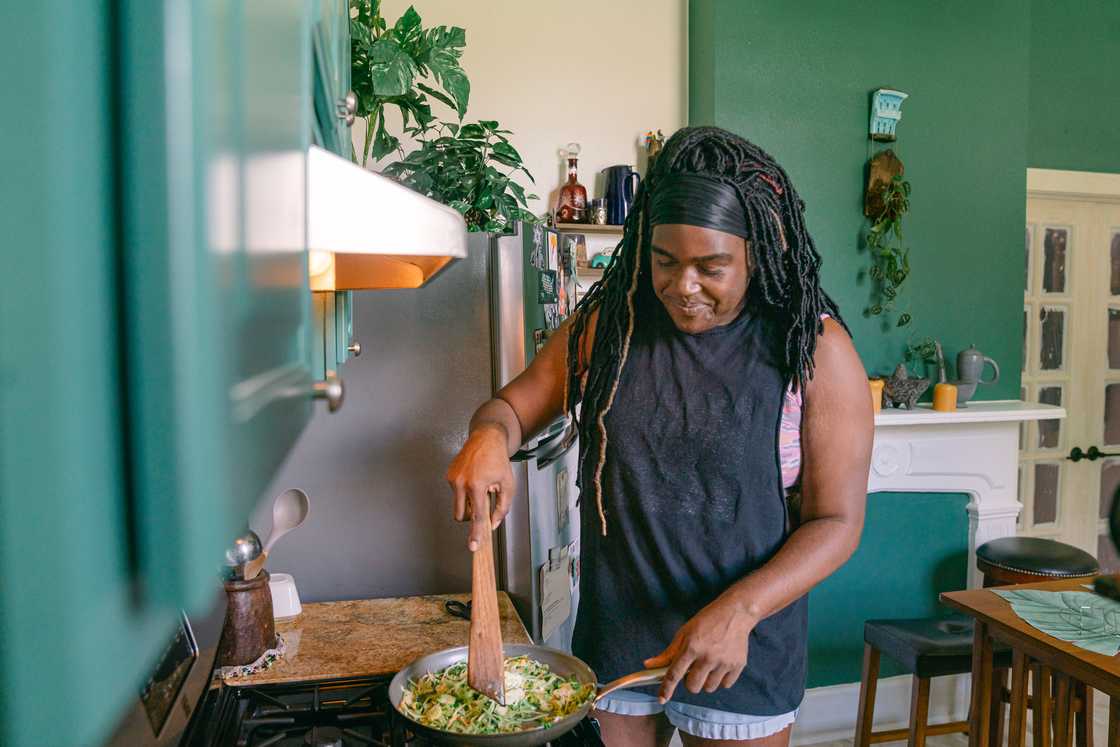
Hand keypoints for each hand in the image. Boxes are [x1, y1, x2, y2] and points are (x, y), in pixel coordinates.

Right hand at [446, 424, 514, 550]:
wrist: (486, 439)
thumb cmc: (498, 460)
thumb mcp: (508, 484)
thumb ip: (502, 507)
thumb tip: (493, 524)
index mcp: (477, 485)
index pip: (476, 516)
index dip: (476, 533)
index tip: (473, 546)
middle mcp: (461, 482)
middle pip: (461, 515)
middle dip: (471, 515)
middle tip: (484, 502)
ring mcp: (453, 479)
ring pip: (458, 505)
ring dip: (469, 502)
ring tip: (480, 486)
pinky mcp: (449, 476)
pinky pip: (456, 494)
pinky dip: (465, 492)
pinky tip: (474, 480)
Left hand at [643, 599, 755, 702]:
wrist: (735, 613)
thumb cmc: (707, 621)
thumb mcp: (684, 633)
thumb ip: (668, 652)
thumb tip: (649, 665)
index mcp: (691, 647)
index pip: (675, 674)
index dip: (666, 688)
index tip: (662, 698)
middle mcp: (708, 657)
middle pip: (693, 687)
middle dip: (690, 682)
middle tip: (693, 669)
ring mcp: (724, 662)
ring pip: (709, 688)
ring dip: (706, 681)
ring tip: (709, 665)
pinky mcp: (738, 665)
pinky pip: (725, 685)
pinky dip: (721, 679)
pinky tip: (720, 665)